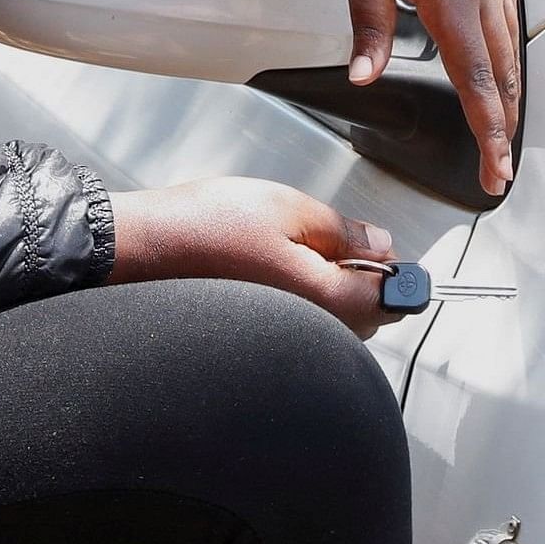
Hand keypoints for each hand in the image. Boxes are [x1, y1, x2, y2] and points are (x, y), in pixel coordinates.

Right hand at [109, 178, 398, 332]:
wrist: (142, 249)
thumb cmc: (202, 227)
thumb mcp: (286, 206)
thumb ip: (343, 229)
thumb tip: (380, 243)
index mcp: (325, 297)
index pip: (394, 299)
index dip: (402, 273)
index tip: (391, 253)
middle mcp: (309, 330)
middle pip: (368, 315)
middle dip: (365, 278)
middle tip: (335, 238)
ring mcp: (283, 337)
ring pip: (335, 320)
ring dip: (332, 288)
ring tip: (292, 248)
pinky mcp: (260, 336)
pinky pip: (302, 324)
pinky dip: (302, 299)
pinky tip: (270, 268)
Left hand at [332, 0, 522, 194]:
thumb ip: (368, 24)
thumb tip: (362, 77)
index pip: (477, 81)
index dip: (488, 132)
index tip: (494, 172)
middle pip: (502, 72)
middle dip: (502, 125)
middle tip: (497, 168)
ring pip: (509, 45)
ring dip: (508, 91)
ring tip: (503, 129)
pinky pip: (507, 15)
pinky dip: (507, 52)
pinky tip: (501, 62)